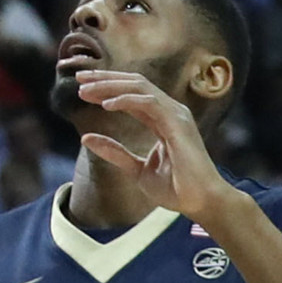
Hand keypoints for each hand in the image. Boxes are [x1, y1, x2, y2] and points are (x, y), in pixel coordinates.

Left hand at [72, 70, 227, 221]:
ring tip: (86, 90)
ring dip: (111, 85)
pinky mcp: (178, 123)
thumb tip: (85, 138)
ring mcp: (175, 115)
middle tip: (79, 78)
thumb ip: (115, 153)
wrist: (201, 204)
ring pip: (140, 88)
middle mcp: (170, 111)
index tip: (82, 87)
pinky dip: (126, 100)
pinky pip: (149, 103)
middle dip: (105, 78)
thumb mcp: (137, 169)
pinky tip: (106, 105)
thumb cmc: (177, 189)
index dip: (107, 87)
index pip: (132, 94)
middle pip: (134, 84)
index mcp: (162, 119)